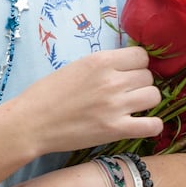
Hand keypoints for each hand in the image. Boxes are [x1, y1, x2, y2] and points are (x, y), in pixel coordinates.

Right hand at [10, 47, 163, 155]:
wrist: (31, 123)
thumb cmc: (46, 94)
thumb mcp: (75, 67)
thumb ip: (101, 66)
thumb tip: (124, 67)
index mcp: (100, 61)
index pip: (141, 56)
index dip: (136, 65)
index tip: (127, 73)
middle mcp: (112, 81)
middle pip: (148, 76)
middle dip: (139, 83)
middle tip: (124, 93)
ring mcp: (116, 106)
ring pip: (154, 96)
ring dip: (145, 101)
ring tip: (131, 107)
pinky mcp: (116, 130)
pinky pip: (152, 125)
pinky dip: (150, 125)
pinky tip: (140, 124)